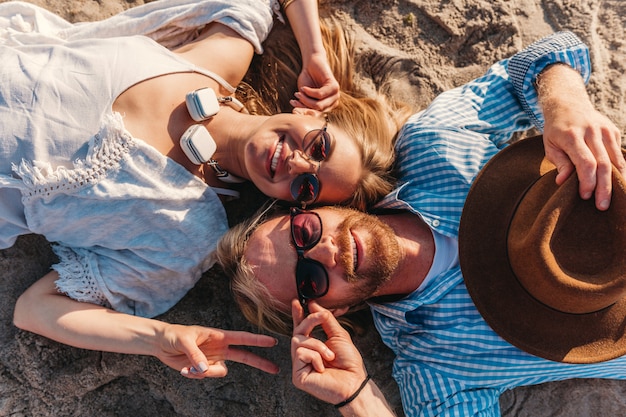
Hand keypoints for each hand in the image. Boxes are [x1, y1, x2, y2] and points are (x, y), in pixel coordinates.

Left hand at [156, 324, 278, 378]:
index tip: (272, 342)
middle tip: (275, 369)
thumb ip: (196, 355)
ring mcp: (213, 359)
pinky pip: (206, 377)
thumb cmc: (174, 335)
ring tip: (189, 368)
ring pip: (221, 372)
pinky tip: (184, 370)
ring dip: (207, 373)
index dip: (257, 340)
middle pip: (245, 356)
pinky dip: (195, 376)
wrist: (162, 344)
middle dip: (260, 362)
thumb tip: (205, 368)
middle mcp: (220, 348)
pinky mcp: (204, 369)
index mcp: (219, 336)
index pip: (242, 338)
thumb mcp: (184, 341)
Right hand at [290, 300, 366, 403]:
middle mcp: (303, 355)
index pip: (301, 328)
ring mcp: (299, 365)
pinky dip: (315, 357)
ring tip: (330, 356)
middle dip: (310, 321)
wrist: (354, 382)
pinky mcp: (298, 376)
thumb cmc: (348, 362)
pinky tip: (322, 368)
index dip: (298, 315)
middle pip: (297, 331)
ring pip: (298, 341)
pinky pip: (301, 354)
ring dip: (318, 345)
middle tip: (322, 318)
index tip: (297, 302)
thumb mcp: (338, 335)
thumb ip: (326, 320)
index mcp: (312, 346)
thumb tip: (313, 305)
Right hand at [291, 51, 339, 111]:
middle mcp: (333, 102)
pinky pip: (320, 95)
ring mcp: (335, 95)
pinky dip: (309, 92)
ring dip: (306, 99)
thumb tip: (299, 114)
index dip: (303, 111)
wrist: (311, 63)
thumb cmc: (307, 80)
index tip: (293, 105)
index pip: (316, 114)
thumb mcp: (305, 95)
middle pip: (317, 111)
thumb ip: (305, 105)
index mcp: (327, 107)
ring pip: (318, 105)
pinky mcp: (334, 86)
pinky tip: (304, 88)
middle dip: (304, 105)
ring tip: (298, 93)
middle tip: (295, 97)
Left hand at [538, 64, 625, 209]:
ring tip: (613, 200)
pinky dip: (619, 170)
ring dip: (615, 182)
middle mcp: (592, 132)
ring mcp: (605, 130)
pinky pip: (619, 155)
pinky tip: (617, 184)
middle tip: (602, 206)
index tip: (585, 196)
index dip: (587, 181)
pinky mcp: (613, 131)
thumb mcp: (550, 145)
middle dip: (604, 187)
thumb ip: (559, 163)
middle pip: (603, 164)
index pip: (585, 162)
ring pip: (615, 160)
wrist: (568, 104)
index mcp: (572, 135)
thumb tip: (562, 182)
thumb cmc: (556, 130)